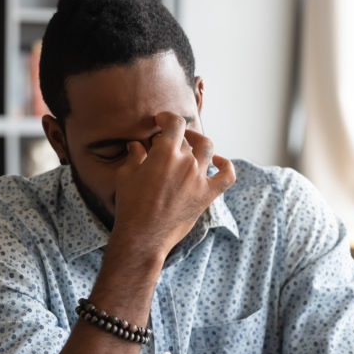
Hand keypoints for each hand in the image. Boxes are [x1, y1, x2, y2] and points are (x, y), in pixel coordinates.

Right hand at [110, 112, 234, 256]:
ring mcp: (199, 179)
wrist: (143, 236)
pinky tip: (218, 161)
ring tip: (190, 145)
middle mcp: (186, 162)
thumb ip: (134, 155)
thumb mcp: (126, 175)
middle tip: (165, 145)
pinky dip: (226, 166)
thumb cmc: (131, 205)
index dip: (168, 118)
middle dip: (175, 139)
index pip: (175, 123)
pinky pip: (227, 176)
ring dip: (199, 143)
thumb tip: (136, 145)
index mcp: (165, 153)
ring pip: (207, 149)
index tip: (160, 122)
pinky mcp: (207, 195)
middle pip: (187, 139)